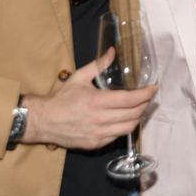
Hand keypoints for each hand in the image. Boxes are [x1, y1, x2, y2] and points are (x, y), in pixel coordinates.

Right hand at [20, 54, 156, 150]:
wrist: (42, 121)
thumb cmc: (61, 98)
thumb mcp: (79, 77)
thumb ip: (99, 65)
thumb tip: (113, 51)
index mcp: (97, 101)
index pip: (130, 99)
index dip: (146, 94)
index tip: (154, 88)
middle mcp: (100, 120)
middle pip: (134, 114)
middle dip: (145, 104)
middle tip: (148, 97)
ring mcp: (98, 134)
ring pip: (129, 128)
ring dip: (138, 117)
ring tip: (141, 108)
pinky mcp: (95, 144)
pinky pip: (117, 136)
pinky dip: (125, 127)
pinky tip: (125, 119)